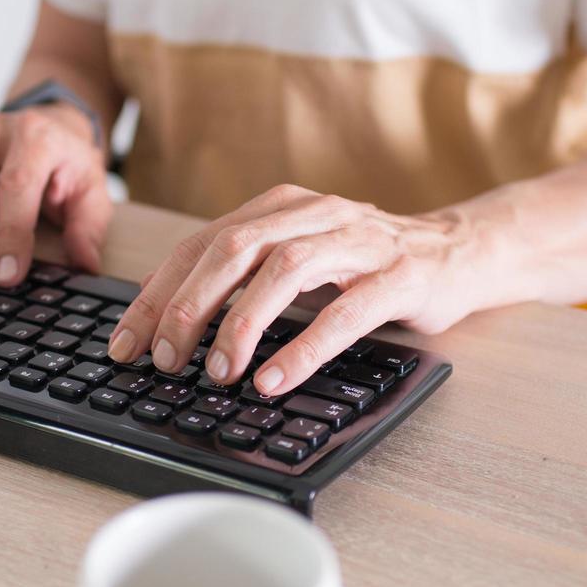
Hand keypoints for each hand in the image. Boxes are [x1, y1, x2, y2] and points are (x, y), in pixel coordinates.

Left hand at [106, 185, 481, 394]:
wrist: (461, 251)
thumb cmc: (365, 264)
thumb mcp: (296, 259)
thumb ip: (242, 276)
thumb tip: (165, 316)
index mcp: (279, 207)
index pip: (201, 245)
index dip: (157, 293)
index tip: (125, 341)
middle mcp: (313, 214)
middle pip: (232, 250)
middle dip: (188, 307)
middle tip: (163, 359)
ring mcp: (359, 241)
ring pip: (284, 272)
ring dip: (241, 324)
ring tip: (217, 372)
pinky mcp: (400, 276)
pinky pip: (345, 312)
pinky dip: (304, 347)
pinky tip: (273, 379)